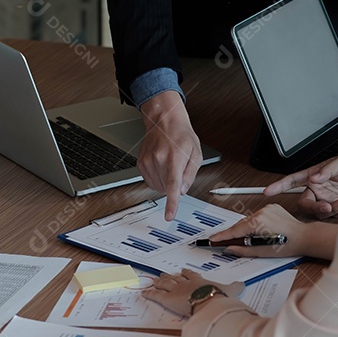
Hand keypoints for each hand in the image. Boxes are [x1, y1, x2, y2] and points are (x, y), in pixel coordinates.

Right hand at [137, 91, 202, 219]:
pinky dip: (157, 178)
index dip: (172, 203)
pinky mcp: (141, 163)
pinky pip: (150, 181)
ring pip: (157, 186)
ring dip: (165, 182)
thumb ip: (191, 175)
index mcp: (175, 158)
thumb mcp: (196, 153)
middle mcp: (159, 160)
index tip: (169, 215)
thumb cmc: (181, 135)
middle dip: (174, 185)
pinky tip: (161, 166)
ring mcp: (148, 162)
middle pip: (166, 188)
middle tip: (178, 169)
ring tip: (169, 165)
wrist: (164, 121)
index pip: (173, 186)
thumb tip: (183, 191)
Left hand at [142, 269, 243, 316]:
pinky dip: (149, 294)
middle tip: (163, 274)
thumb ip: (235, 286)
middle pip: (175, 278)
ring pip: (165, 285)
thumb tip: (242, 283)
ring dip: (159, 282)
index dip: (186, 273)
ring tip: (155, 280)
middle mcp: (185, 283)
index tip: (183, 271)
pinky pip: (156, 296)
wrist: (209, 302)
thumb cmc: (219, 296)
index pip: (191, 275)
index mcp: (198, 280)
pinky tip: (144, 293)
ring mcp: (175, 290)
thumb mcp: (230, 290)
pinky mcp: (167, 299)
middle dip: (169, 276)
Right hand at [206, 204, 309, 257]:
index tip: (213, 239)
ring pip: (248, 219)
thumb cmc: (288, 245)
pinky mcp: (272, 207)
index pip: (234, 230)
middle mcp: (261, 212)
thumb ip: (243, 250)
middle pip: (240, 224)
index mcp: (258, 223)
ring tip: (243, 239)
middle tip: (223, 242)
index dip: (222, 236)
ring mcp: (267, 208)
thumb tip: (229, 249)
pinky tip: (257, 231)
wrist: (304, 237)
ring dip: (244, 228)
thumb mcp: (263, 252)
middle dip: (233, 233)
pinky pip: (257, 215)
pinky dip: (254, 222)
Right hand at [265, 148, 337, 218]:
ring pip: (318, 211)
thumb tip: (315, 177)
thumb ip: (329, 169)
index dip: (280, 185)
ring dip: (330, 208)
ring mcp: (328, 200)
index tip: (269, 190)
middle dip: (313, 207)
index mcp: (315, 175)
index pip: (293, 180)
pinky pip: (332, 216)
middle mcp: (319, 190)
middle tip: (325, 206)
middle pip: (304, 203)